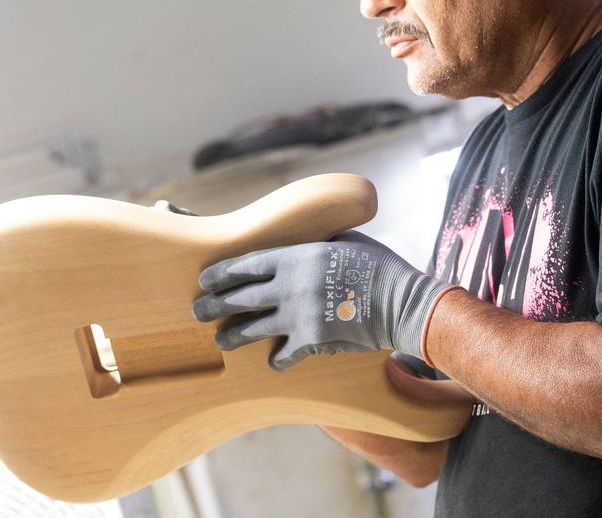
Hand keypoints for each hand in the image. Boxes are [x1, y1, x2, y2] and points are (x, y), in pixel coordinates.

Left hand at [192, 231, 455, 370]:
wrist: (403, 301)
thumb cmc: (377, 264)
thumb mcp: (343, 240)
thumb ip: (314, 242)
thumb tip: (300, 239)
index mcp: (296, 256)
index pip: (246, 264)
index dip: (222, 273)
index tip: (206, 279)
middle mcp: (290, 285)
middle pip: (241, 297)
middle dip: (215, 305)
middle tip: (199, 311)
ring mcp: (298, 315)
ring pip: (253, 328)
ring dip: (234, 335)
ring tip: (221, 340)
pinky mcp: (312, 340)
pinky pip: (284, 353)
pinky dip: (277, 359)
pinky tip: (273, 361)